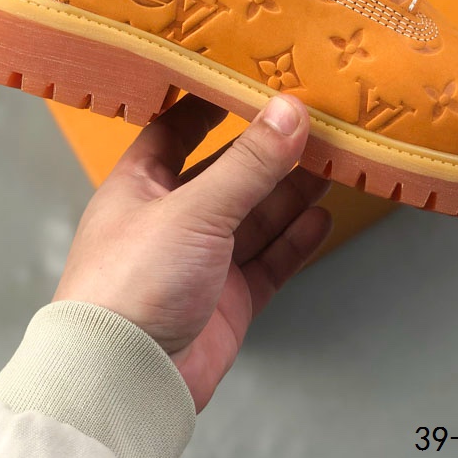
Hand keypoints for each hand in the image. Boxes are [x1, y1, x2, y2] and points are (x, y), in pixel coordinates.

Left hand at [53, 92, 331, 410]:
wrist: (127, 381)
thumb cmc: (133, 284)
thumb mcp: (194, 209)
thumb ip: (248, 163)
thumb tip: (290, 111)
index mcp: (141, 186)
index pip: (176, 130)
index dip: (211, 103)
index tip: (248, 77)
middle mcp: (171, 219)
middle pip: (228, 173)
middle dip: (267, 150)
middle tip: (310, 121)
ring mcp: (202, 261)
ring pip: (255, 216)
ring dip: (290, 191)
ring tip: (330, 160)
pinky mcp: (228, 300)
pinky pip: (269, 260)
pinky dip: (295, 239)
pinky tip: (321, 216)